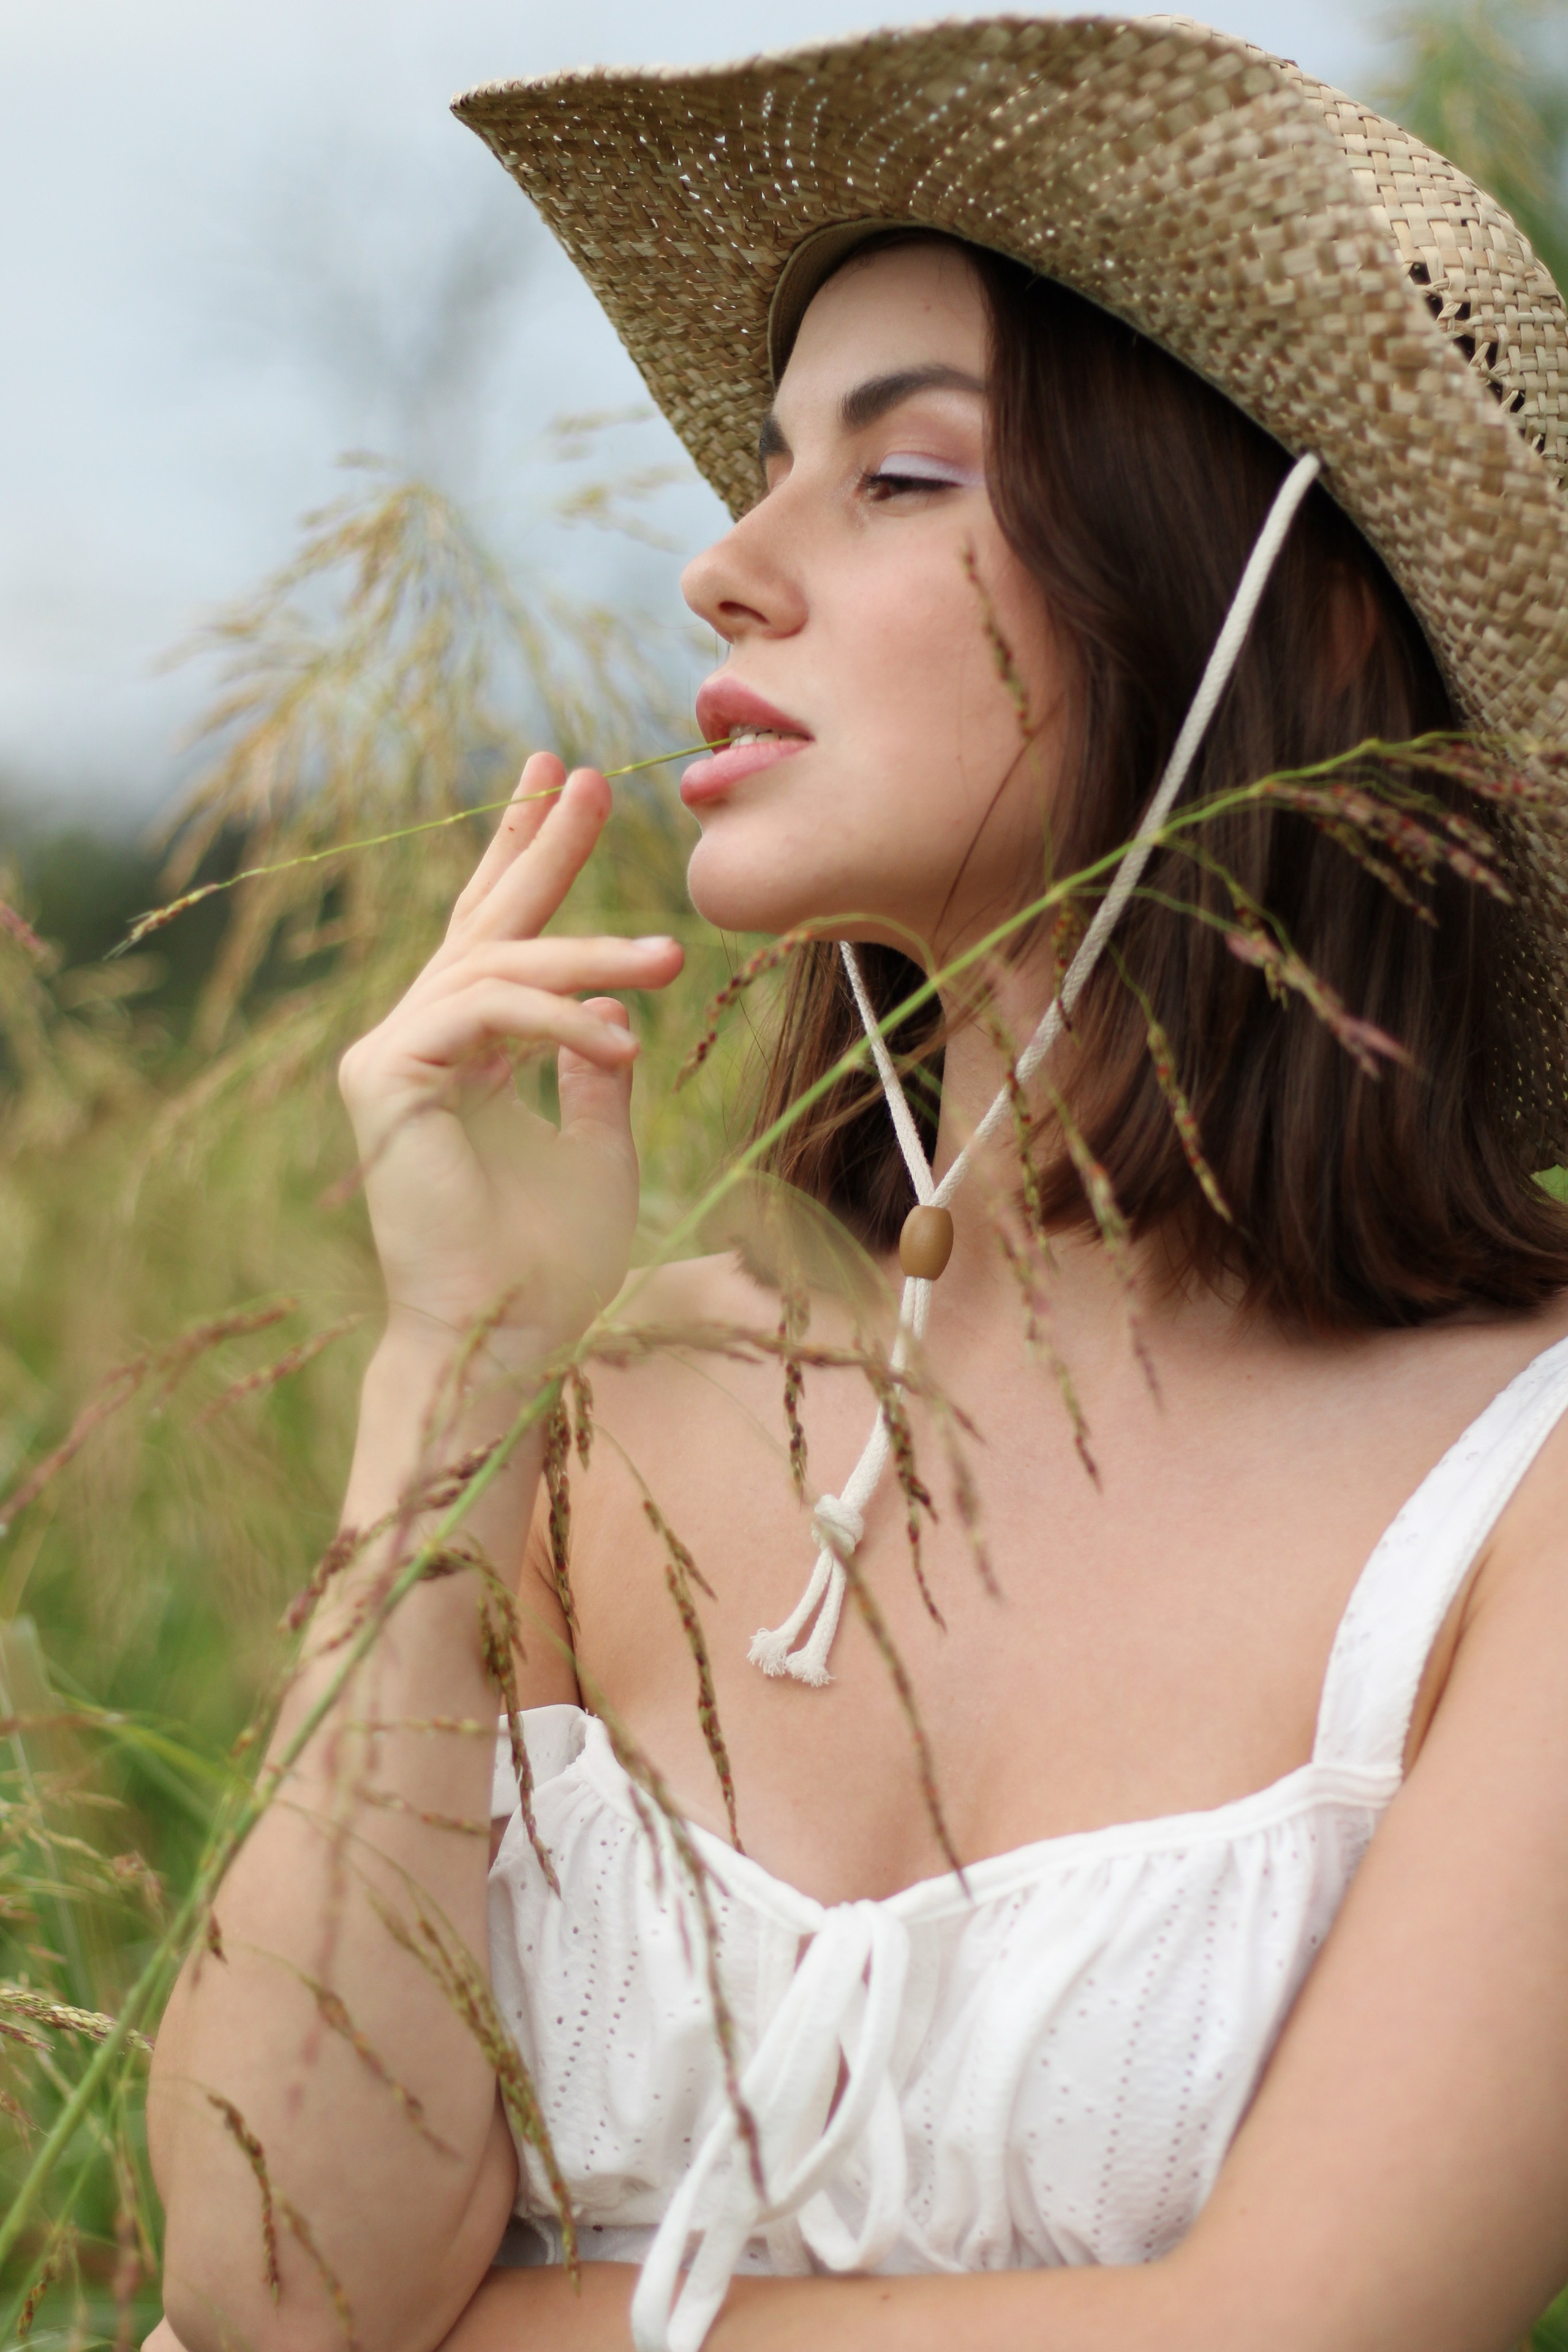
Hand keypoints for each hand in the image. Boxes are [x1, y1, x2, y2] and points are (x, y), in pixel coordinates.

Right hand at [338, 755, 683, 1351]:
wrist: (507, 1338)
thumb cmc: (553, 1263)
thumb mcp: (600, 1149)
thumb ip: (596, 1073)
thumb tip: (614, 1013)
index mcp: (466, 1055)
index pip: (498, 939)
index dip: (528, 857)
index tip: (565, 782)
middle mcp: (417, 1044)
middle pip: (484, 923)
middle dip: (539, 844)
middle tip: (588, 772)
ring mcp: (390, 1058)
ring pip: (497, 969)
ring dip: (590, 957)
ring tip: (668, 961)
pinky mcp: (383, 1080)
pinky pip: (481, 1016)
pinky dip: (555, 1020)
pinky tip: (617, 1035)